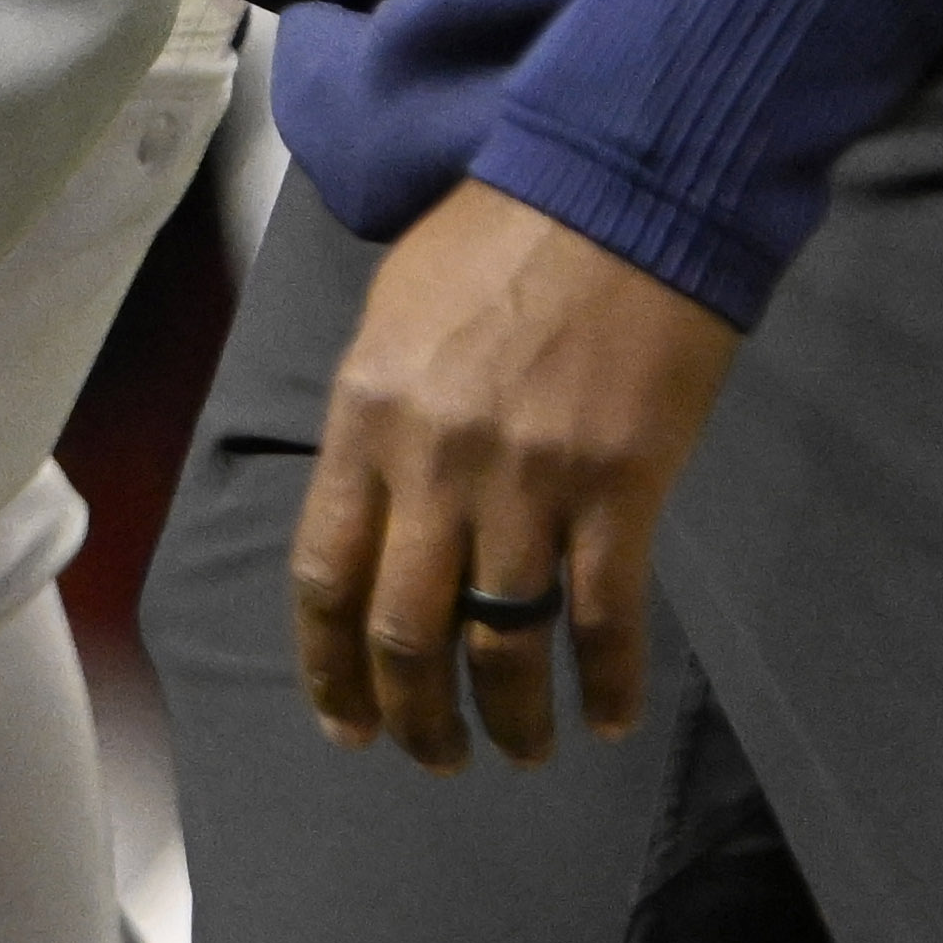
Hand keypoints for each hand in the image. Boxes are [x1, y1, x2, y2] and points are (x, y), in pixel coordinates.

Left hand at [288, 181, 741, 772]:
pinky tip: (608, 716)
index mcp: (367, 417)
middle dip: (413, 717)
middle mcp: (436, 462)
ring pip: (501, 643)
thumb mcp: (398, 313)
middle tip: (434, 757)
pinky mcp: (619, 485)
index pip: (323, 574)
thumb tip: (378, 511)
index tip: (345, 724)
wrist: (619, 184)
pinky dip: (607, 680)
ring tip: (521, 751)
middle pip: (405, 632)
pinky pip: (606, 615)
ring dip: (508, 719)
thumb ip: (379, 419)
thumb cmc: (503, 234)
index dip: (328, 668)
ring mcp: (530, 480)